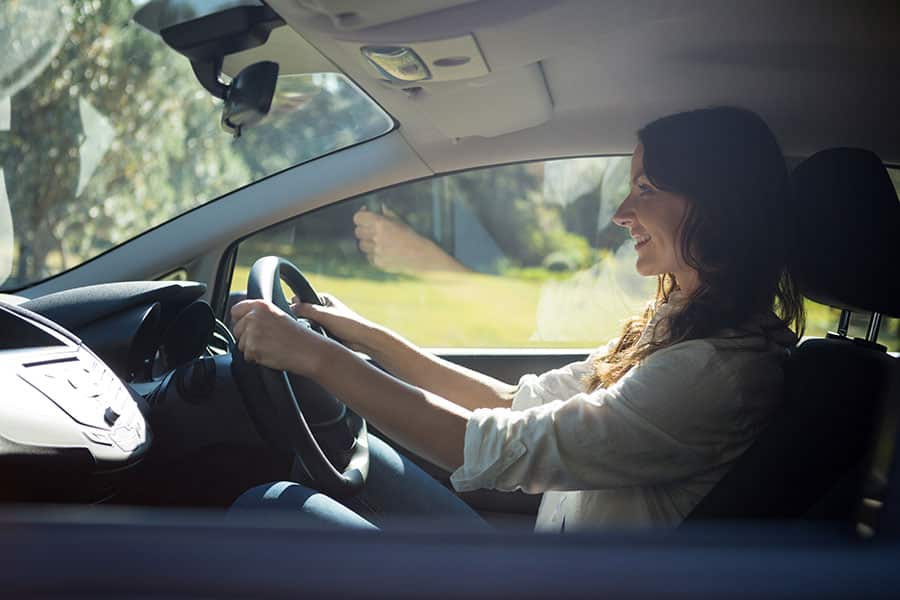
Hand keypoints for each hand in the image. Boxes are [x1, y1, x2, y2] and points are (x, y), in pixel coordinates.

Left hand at [231, 299, 327, 375]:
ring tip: (271, 347)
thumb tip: (242, 321)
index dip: (240, 320)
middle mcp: (254, 316)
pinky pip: (246, 356)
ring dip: (252, 349)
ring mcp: (252, 331)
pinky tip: (270, 354)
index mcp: (261, 305)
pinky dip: (256, 358)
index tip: (246, 327)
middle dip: (246, 337)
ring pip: (240, 344)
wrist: (308, 350)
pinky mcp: (253, 347)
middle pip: (236, 329)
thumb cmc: (298, 336)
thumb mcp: (278, 316)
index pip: (236, 310)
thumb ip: (260, 315)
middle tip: (266, 341)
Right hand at [291, 293, 374, 353]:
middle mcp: (323, 308)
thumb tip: (289, 306)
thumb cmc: (348, 324)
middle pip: (302, 313)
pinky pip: (312, 333)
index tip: (294, 314)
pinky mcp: (325, 332)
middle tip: (304, 326)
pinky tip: (312, 339)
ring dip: (306, 329)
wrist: (362, 340)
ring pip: (306, 324)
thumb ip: (305, 309)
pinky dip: (311, 336)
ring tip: (310, 333)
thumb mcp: (324, 314)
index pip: (301, 299)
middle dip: (300, 320)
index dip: (296, 307)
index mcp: (323, 299)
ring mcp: (324, 320)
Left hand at [353, 206, 467, 272]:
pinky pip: (368, 257)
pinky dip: (372, 254)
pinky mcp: (378, 263)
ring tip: (379, 242)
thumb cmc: (412, 237)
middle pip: (357, 231)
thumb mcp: (401, 223)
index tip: (365, 215)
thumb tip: (381, 206)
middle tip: (372, 230)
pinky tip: (384, 252)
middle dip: (363, 229)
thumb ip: (388, 215)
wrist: (421, 257)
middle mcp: (377, 237)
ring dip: (367, 243)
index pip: (358, 218)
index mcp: (381, 224)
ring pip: (361, 245)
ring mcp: (376, 251)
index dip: (360, 216)